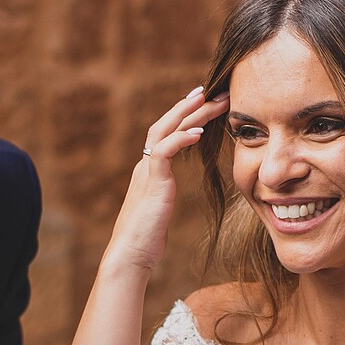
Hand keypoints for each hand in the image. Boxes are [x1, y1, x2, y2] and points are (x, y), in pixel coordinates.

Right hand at [103, 88, 226, 276]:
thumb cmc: (147, 237)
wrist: (130, 255)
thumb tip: (174, 188)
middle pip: (167, 124)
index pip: (168, 132)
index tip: (204, 100)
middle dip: (191, 105)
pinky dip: (181, 138)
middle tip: (213, 89)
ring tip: (209, 98)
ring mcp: (147, 171)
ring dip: (188, 113)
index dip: (185, 114)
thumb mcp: (161, 207)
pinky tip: (199, 131)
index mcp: (150, 169)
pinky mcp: (151, 182)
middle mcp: (146, 164)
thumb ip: (166, 191)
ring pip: (165, 130)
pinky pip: (164, 152)